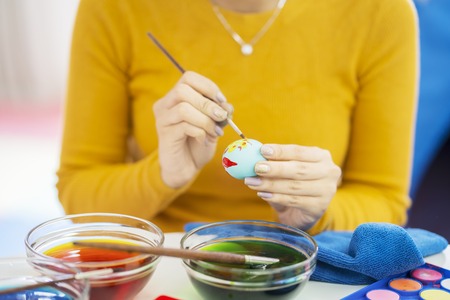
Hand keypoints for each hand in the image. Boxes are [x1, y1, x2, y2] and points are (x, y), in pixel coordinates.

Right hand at [153, 71, 232, 187]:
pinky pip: (184, 126)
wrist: (185, 168)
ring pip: (183, 108)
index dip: (208, 86)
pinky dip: (200, 132)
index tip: (222, 101)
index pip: (189, 77)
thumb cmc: (198, 144)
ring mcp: (162, 120)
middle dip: (207, 103)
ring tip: (215, 132)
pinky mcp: (164, 135)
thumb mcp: (213, 125)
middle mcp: (165, 105)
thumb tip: (227, 106)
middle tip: (221, 117)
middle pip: (183, 90)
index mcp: (175, 97)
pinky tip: (205, 140)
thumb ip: (220, 113)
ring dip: (205, 120)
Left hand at [244, 144, 341, 229]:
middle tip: (256, 167)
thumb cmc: (292, 184)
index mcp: (321, 156)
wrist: (301, 211)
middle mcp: (329, 171)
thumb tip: (254, 156)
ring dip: (271, 184)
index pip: (299, 151)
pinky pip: (294, 201)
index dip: (281, 151)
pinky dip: (276, 197)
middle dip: (275, 168)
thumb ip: (275, 163)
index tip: (262, 150)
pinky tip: (263, 194)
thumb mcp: (287, 170)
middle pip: (299, 169)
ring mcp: (327, 190)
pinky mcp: (319, 207)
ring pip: (294, 186)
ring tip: (253, 182)